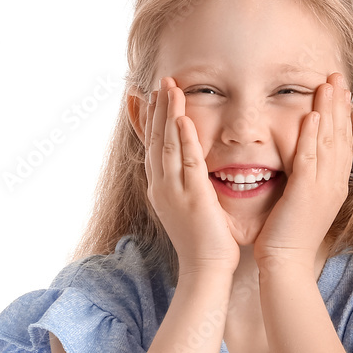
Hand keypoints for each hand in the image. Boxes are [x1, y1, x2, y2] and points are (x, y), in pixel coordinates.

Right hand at [144, 77, 240, 275]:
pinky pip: (187, 162)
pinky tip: (183, 118)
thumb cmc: (203, 242)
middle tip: (158, 82)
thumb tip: (189, 170)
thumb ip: (187, 185)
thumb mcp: (189, 208)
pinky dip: (185, 138)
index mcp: (160, 189)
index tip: (147, 97)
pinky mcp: (193, 197)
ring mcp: (174, 192)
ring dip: (168, 114)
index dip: (148, 121)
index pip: (151, 147)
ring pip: (167, 145)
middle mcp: (161, 187)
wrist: (205, 270)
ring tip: (170, 88)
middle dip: (156, 109)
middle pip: (155, 140)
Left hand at [252, 72, 352, 268]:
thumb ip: (307, 180)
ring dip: (328, 111)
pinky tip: (312, 116)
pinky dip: (312, 136)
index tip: (340, 91)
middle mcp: (334, 183)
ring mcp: (323, 188)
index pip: (342, 142)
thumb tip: (305, 163)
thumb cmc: (289, 236)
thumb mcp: (304, 203)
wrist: (287, 264)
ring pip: (328, 142)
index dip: (342, 115)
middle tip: (337, 76)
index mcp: (334, 185)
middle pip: (340, 136)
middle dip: (339, 104)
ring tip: (328, 85)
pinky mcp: (306, 193)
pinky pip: (310, 159)